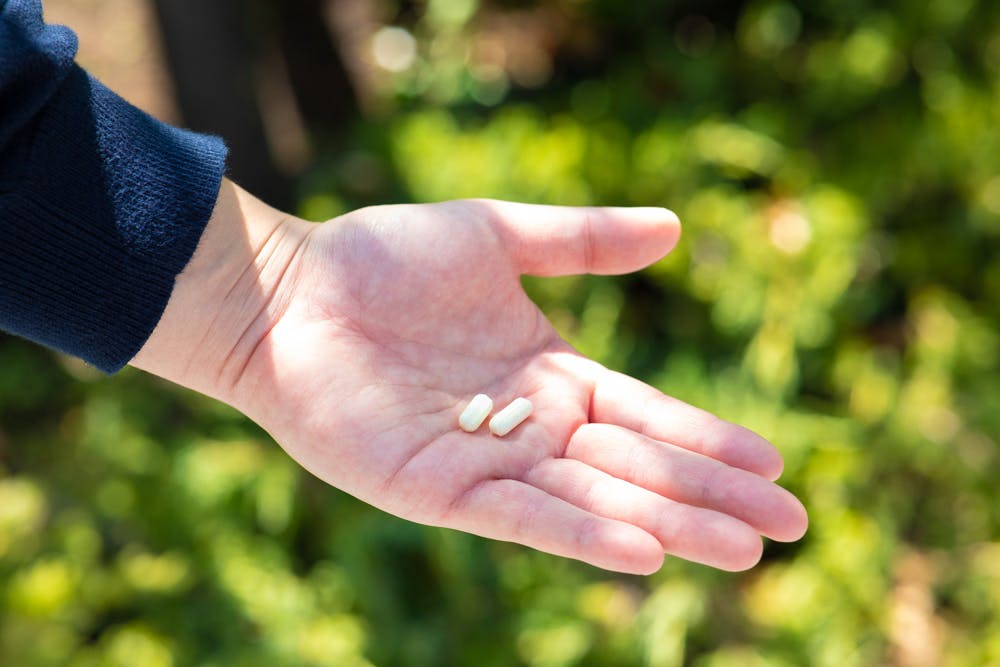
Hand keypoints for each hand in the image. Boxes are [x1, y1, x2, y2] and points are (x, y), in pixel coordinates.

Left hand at [134, 181, 806, 574]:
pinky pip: (520, 516)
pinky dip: (580, 532)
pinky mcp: (438, 490)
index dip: (708, 438)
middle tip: (790, 527)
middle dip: (712, 496)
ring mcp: (487, 465)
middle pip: (635, 467)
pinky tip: (643, 550)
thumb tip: (677, 228)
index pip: (646, 414)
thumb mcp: (498, 237)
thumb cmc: (381, 259)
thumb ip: (583, 240)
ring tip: (742, 550)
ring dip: (669, 524)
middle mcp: (529, 428)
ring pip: (592, 499)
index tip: (775, 461)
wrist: (289, 290)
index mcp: (549, 375)